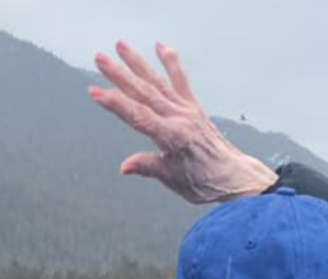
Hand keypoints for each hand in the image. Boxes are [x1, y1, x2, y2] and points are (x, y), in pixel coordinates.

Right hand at [89, 41, 276, 202]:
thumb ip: (147, 167)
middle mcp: (179, 118)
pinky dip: (171, 63)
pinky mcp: (193, 107)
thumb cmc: (202, 182)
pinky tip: (160, 47)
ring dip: (138, 63)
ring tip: (120, 46)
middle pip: (144, 92)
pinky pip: (180, 80)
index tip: (96, 91)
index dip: (115, 103)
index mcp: (171, 137)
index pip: (137, 116)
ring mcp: (186, 110)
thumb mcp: (171, 179)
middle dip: (120, 75)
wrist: (231, 175)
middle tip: (100, 58)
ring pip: (157, 82)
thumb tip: (125, 167)